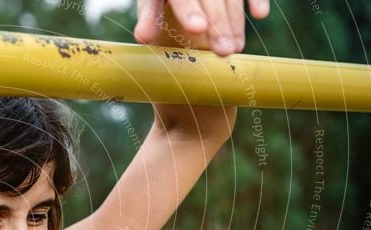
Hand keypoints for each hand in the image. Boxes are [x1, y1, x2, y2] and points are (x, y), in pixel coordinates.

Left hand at [134, 0, 269, 56]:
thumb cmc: (163, 0)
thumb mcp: (152, 5)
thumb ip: (150, 18)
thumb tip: (142, 37)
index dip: (189, 11)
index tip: (197, 29)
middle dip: (217, 24)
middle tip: (223, 51)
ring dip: (235, 22)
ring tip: (235, 48)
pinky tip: (260, 15)